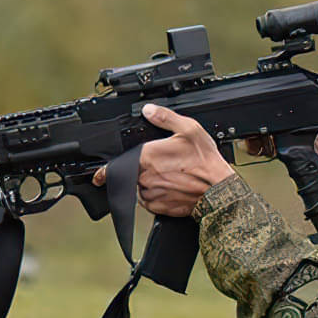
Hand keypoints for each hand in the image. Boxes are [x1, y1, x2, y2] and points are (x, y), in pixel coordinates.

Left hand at [92, 103, 233, 216]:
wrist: (218, 191)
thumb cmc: (205, 162)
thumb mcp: (189, 130)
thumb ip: (165, 118)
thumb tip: (148, 109)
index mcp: (148, 156)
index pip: (117, 165)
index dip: (105, 171)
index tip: (99, 175)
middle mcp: (144, 177)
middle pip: (131, 175)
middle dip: (139, 171)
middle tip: (161, 167)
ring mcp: (150, 194)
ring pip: (139, 188)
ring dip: (147, 184)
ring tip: (170, 177)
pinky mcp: (158, 207)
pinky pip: (148, 202)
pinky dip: (155, 196)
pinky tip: (171, 188)